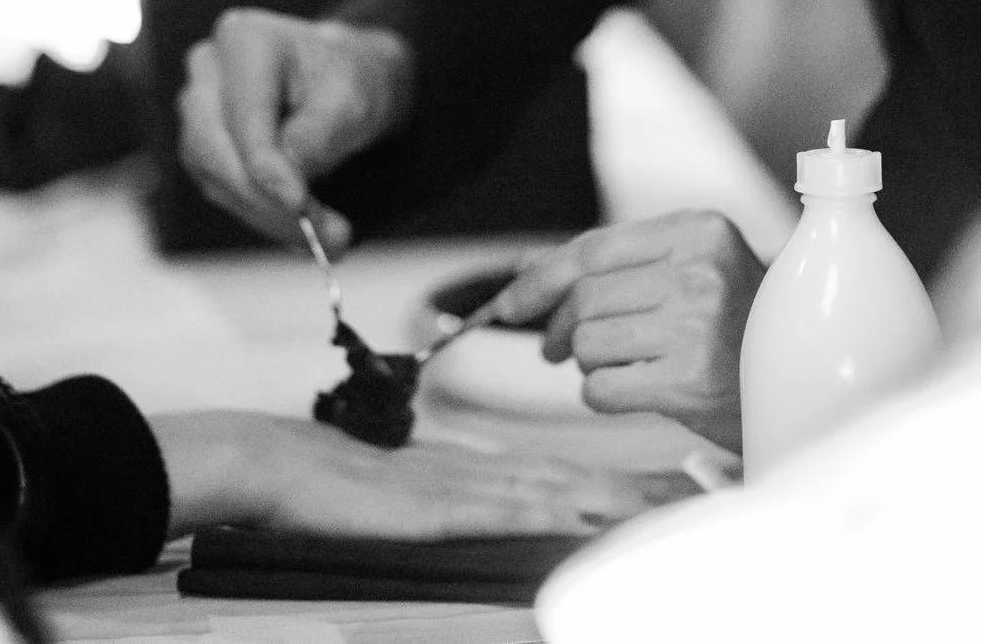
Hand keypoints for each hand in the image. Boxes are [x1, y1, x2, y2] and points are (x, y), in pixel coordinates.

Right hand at [151, 409, 691, 539]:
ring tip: (674, 502)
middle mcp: (480, 477)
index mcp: (475, 475)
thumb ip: (448, 502)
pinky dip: (553, 513)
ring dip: (617, 498)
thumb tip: (499, 514)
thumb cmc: (325, 484)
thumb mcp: (403, 497)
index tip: (675, 485)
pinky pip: (506, 511)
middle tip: (707, 487)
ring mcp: (461, 489)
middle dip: (642, 489)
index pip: (565, 478)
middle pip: (578, 481)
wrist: (273, 464)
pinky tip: (586, 517)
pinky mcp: (437, 505)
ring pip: (557, 491)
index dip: (621, 483)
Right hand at [176, 11, 412, 251]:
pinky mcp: (204, 146)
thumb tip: (284, 183)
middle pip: (217, 150)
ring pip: (216, 178)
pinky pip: (224, 190)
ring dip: (269, 217)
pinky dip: (264, 216)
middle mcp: (208, 70)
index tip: (299, 207)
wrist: (347, 82)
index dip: (267, 169)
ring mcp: (198, 109)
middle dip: (267, 202)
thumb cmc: (349, 79)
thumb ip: (316, 136)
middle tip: (323, 237)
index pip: (244, 118)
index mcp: (244, 39)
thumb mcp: (352, 99)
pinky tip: (304, 232)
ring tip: (329, 237)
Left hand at [493, 211, 763, 450]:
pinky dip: (602, 395)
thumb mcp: (688, 270)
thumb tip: (523, 268)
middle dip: (558, 328)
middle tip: (557, 347)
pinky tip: (634, 391)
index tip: (507, 303)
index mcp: (699, 230)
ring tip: (623, 365)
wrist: (807, 382)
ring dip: (589, 363)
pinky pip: (602, 388)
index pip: (593, 248)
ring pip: (588, 343)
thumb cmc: (737, 325)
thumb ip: (612, 264)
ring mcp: (697, 326)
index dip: (539, 278)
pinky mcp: (689, 381)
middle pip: (583, 297)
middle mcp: (700, 270)